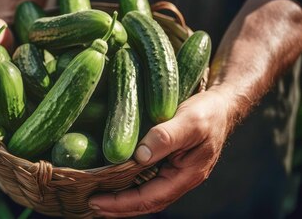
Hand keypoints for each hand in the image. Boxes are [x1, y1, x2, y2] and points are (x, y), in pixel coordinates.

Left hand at [89, 89, 232, 216]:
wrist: (222, 103)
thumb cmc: (209, 112)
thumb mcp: (189, 121)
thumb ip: (165, 137)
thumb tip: (139, 156)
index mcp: (187, 176)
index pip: (150, 198)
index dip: (122, 203)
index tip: (96, 201)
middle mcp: (179, 179)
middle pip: (145, 202)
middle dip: (118, 208)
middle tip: (90, 204)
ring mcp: (173, 172)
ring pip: (144, 193)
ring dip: (120, 199)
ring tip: (95, 199)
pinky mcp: (167, 162)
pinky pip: (144, 179)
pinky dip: (127, 183)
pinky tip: (110, 180)